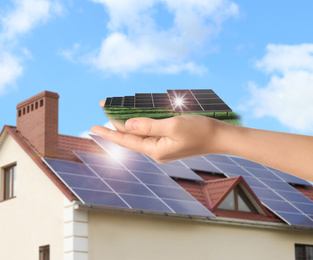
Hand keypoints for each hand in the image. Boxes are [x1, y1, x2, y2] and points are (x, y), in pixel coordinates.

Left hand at [91, 114, 226, 163]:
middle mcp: (157, 152)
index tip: (93, 127)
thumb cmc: (199, 131)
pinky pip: (150, 134)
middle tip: (103, 112)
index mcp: (156, 150)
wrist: (219, 137)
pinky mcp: (169, 143)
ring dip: (129, 124)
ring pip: (140, 135)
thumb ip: (148, 126)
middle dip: (117, 125)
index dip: (109, 133)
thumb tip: (127, 126)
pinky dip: (142, 125)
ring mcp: (163, 148)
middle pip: (132, 138)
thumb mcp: (172, 126)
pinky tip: (136, 119)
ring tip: (115, 114)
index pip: (126, 141)